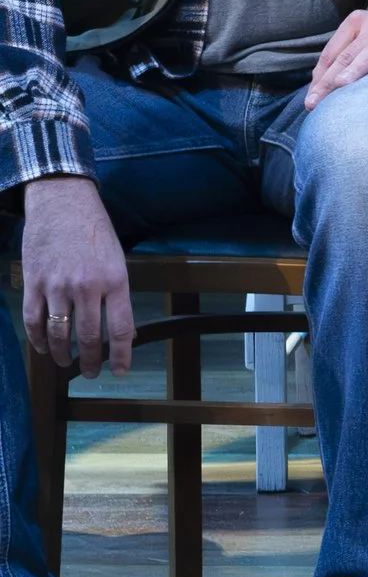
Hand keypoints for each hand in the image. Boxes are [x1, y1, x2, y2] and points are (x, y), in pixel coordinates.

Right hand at [21, 176, 132, 378]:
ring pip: (59, 333)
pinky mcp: (33, 283)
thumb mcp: (118, 260)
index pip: (121, 328)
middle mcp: (87, 286)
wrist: (63, 203)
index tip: (120, 371)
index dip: (121, 355)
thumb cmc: (95, 231)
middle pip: (89, 336)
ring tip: (67, 363)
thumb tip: (124, 330)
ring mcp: (57, 286)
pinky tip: (43, 348)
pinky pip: (34, 320)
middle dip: (90, 360)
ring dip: (62, 354)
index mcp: (115, 280)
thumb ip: (118, 295)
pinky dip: (38, 339)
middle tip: (90, 373)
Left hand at [304, 4, 367, 109]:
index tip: (310, 101)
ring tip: (342, 85)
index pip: (332, 53)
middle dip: (329, 80)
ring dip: (357, 68)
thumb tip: (317, 86)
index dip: (319, 77)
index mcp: (356, 22)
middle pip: (348, 54)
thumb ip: (344, 55)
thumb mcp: (365, 36)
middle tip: (316, 103)